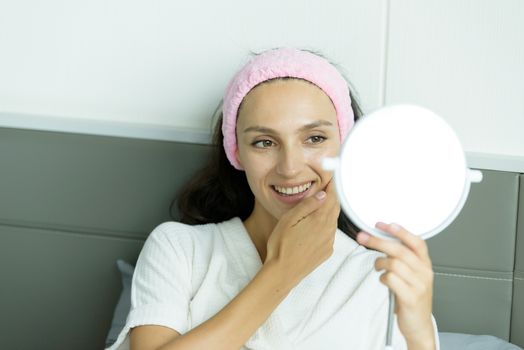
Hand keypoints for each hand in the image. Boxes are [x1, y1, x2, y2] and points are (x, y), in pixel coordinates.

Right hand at [265, 180, 339, 285]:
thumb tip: (323, 194)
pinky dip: (327, 224)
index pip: (331, 197)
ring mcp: (329, 242)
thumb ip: (307, 205)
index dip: (332, 186)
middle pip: (335, 208)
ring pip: (334, 221)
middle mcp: (329, 230)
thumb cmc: (281, 244)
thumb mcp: (289, 219)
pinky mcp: (326, 252)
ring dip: (330, 210)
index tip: (331, 178)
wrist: (282, 273)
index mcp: (320, 219)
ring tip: (323, 203)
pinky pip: (330, 234)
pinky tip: (318, 224)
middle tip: (328, 187)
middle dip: (333, 197)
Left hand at [357, 223, 434, 346]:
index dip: (401, 231)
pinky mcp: (411, 298)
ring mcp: (419, 286)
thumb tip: (380, 240)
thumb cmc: (411, 296)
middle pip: (400, 250)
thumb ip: (402, 259)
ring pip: (394, 263)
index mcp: (425, 264)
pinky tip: (384, 281)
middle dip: (378, 241)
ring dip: (380, 263)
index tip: (384, 225)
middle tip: (363, 237)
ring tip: (378, 267)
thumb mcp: (412, 275)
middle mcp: (425, 273)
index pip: (417, 242)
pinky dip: (383, 278)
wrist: (419, 325)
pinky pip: (391, 279)